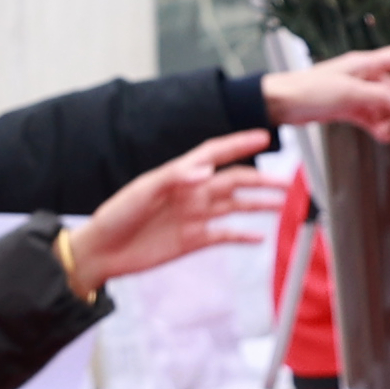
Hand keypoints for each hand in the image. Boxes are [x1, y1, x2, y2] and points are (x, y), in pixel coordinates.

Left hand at [67, 128, 277, 290]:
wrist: (103, 251)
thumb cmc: (116, 216)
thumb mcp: (143, 192)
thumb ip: (174, 178)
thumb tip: (205, 170)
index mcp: (179, 175)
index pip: (215, 154)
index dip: (239, 144)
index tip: (263, 137)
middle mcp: (191, 193)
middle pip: (233, 181)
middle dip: (260, 180)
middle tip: (286, 182)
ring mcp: (194, 217)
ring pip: (234, 206)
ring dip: (258, 205)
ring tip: (282, 204)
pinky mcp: (193, 240)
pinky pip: (224, 235)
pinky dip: (243, 235)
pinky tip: (259, 237)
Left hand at [261, 43, 389, 130]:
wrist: (282, 103)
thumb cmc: (309, 90)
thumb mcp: (348, 94)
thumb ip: (379, 99)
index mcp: (367, 64)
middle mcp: (365, 76)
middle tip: (383, 114)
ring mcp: (358, 93)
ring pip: (387, 105)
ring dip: (387, 118)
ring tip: (378, 127)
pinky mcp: (350, 108)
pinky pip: (374, 117)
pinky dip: (379, 126)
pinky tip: (382, 136)